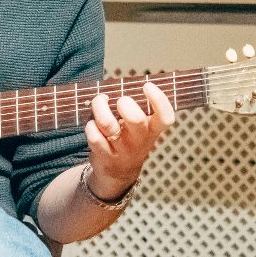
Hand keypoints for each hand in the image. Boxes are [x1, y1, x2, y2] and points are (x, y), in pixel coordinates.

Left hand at [85, 81, 175, 198]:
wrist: (119, 173)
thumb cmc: (131, 139)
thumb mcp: (143, 128)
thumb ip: (139, 108)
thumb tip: (124, 83)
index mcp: (152, 130)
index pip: (165, 117)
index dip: (159, 100)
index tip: (147, 86)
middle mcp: (139, 140)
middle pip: (135, 119)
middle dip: (125, 103)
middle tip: (120, 100)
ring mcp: (121, 149)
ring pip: (108, 124)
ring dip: (100, 107)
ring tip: (100, 100)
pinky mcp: (103, 154)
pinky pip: (94, 135)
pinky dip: (90, 125)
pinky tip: (92, 122)